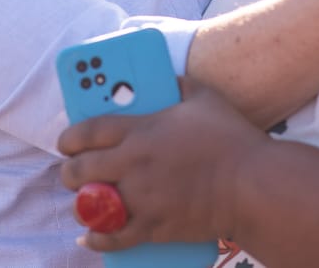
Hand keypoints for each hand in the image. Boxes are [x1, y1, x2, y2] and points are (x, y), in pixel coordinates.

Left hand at [58, 79, 263, 253]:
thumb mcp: (204, 97)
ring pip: (92, 205)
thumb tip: (168, 80)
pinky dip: (98, 239)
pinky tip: (90, 236)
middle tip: (71, 173)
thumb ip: (179, 84)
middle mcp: (133, 164)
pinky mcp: (154, 226)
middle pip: (80, 170)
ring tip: (84, 202)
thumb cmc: (231, 138)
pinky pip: (114, 237)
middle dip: (69, 172)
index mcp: (141, 129)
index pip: (88, 131)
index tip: (65, 143)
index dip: (69, 137)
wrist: (252, 184)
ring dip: (82, 204)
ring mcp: (141, 198)